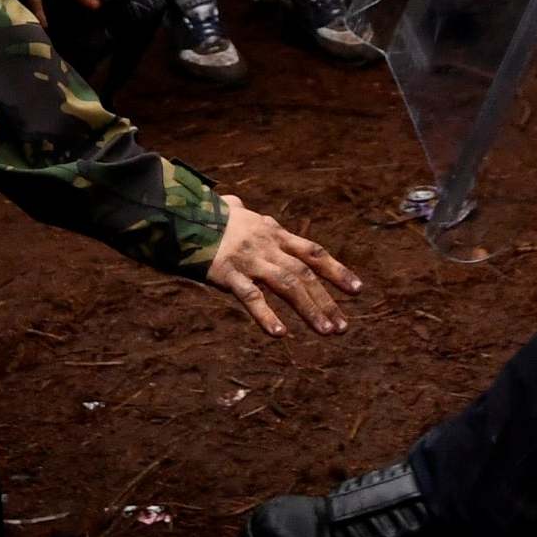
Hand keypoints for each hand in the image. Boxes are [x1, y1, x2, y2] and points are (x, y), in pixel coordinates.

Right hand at [205, 194, 361, 337]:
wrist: (178, 210)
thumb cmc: (203, 214)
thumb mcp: (230, 210)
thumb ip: (238, 209)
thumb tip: (234, 203)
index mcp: (272, 232)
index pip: (313, 252)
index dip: (337, 270)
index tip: (357, 289)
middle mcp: (267, 245)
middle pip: (305, 273)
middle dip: (327, 300)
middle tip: (343, 326)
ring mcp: (248, 258)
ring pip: (287, 285)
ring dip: (309, 309)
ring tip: (327, 331)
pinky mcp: (227, 272)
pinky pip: (251, 296)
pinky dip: (266, 315)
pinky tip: (280, 334)